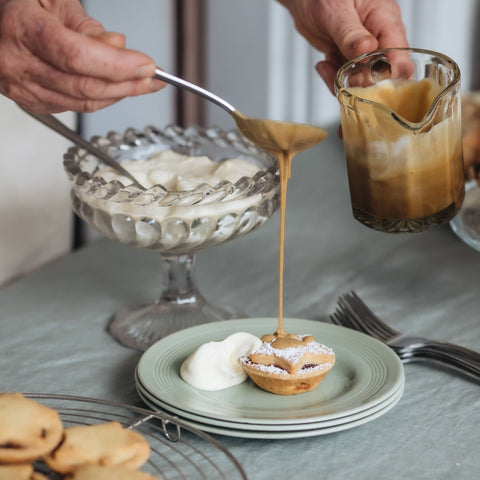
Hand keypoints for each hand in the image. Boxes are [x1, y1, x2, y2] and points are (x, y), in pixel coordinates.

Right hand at [0, 0, 164, 112]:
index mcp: (23, 30)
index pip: (78, 57)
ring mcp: (24, 88)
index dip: (117, 66)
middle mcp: (19, 65)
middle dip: (127, 84)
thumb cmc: (22, 8)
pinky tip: (116, 89)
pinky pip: (76, 108)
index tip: (147, 66)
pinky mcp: (33, 103)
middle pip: (85, 86)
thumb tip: (118, 47)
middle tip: (153, 78)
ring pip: (84, 103)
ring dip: (120, 95)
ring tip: (142, 84)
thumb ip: (86, 26)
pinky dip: (103, 100)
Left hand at [278, 0, 407, 93]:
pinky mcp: (350, 61)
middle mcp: (380, 38)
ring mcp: (365, 52)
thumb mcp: (336, 11)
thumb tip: (368, 49)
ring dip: (343, 81)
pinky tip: (324, 65)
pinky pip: (347, 80)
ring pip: (363, 82)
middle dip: (362, 82)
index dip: (390, 75)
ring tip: (327, 64)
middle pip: (384, 74)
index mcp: (385, 20)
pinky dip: (333, 79)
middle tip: (342, 73)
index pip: (400, 55)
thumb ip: (350, 33)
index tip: (369, 81)